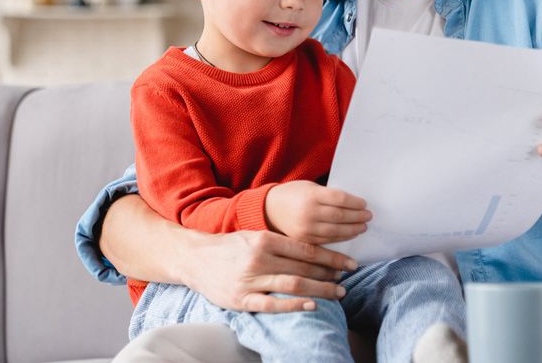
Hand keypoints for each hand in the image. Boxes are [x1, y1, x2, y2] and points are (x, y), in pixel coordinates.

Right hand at [184, 228, 358, 312]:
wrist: (194, 258)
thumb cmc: (229, 247)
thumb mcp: (254, 235)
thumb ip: (280, 242)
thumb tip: (313, 251)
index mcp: (265, 239)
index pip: (306, 249)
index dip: (330, 257)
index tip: (348, 263)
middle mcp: (260, 258)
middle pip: (304, 267)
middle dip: (329, 274)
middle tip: (346, 280)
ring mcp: (250, 280)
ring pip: (293, 284)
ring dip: (319, 289)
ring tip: (337, 292)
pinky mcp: (241, 299)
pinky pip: (272, 304)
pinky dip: (294, 305)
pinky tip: (311, 305)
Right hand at [264, 180, 371, 244]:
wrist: (270, 209)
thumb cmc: (294, 194)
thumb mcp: (310, 188)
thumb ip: (328, 196)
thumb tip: (354, 204)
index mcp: (311, 195)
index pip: (340, 199)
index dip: (355, 202)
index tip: (364, 204)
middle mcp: (308, 212)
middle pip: (340, 216)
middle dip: (357, 217)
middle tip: (368, 216)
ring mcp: (305, 228)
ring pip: (335, 231)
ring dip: (352, 229)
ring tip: (363, 226)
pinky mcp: (304, 240)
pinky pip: (327, 241)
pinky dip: (341, 238)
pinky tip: (350, 234)